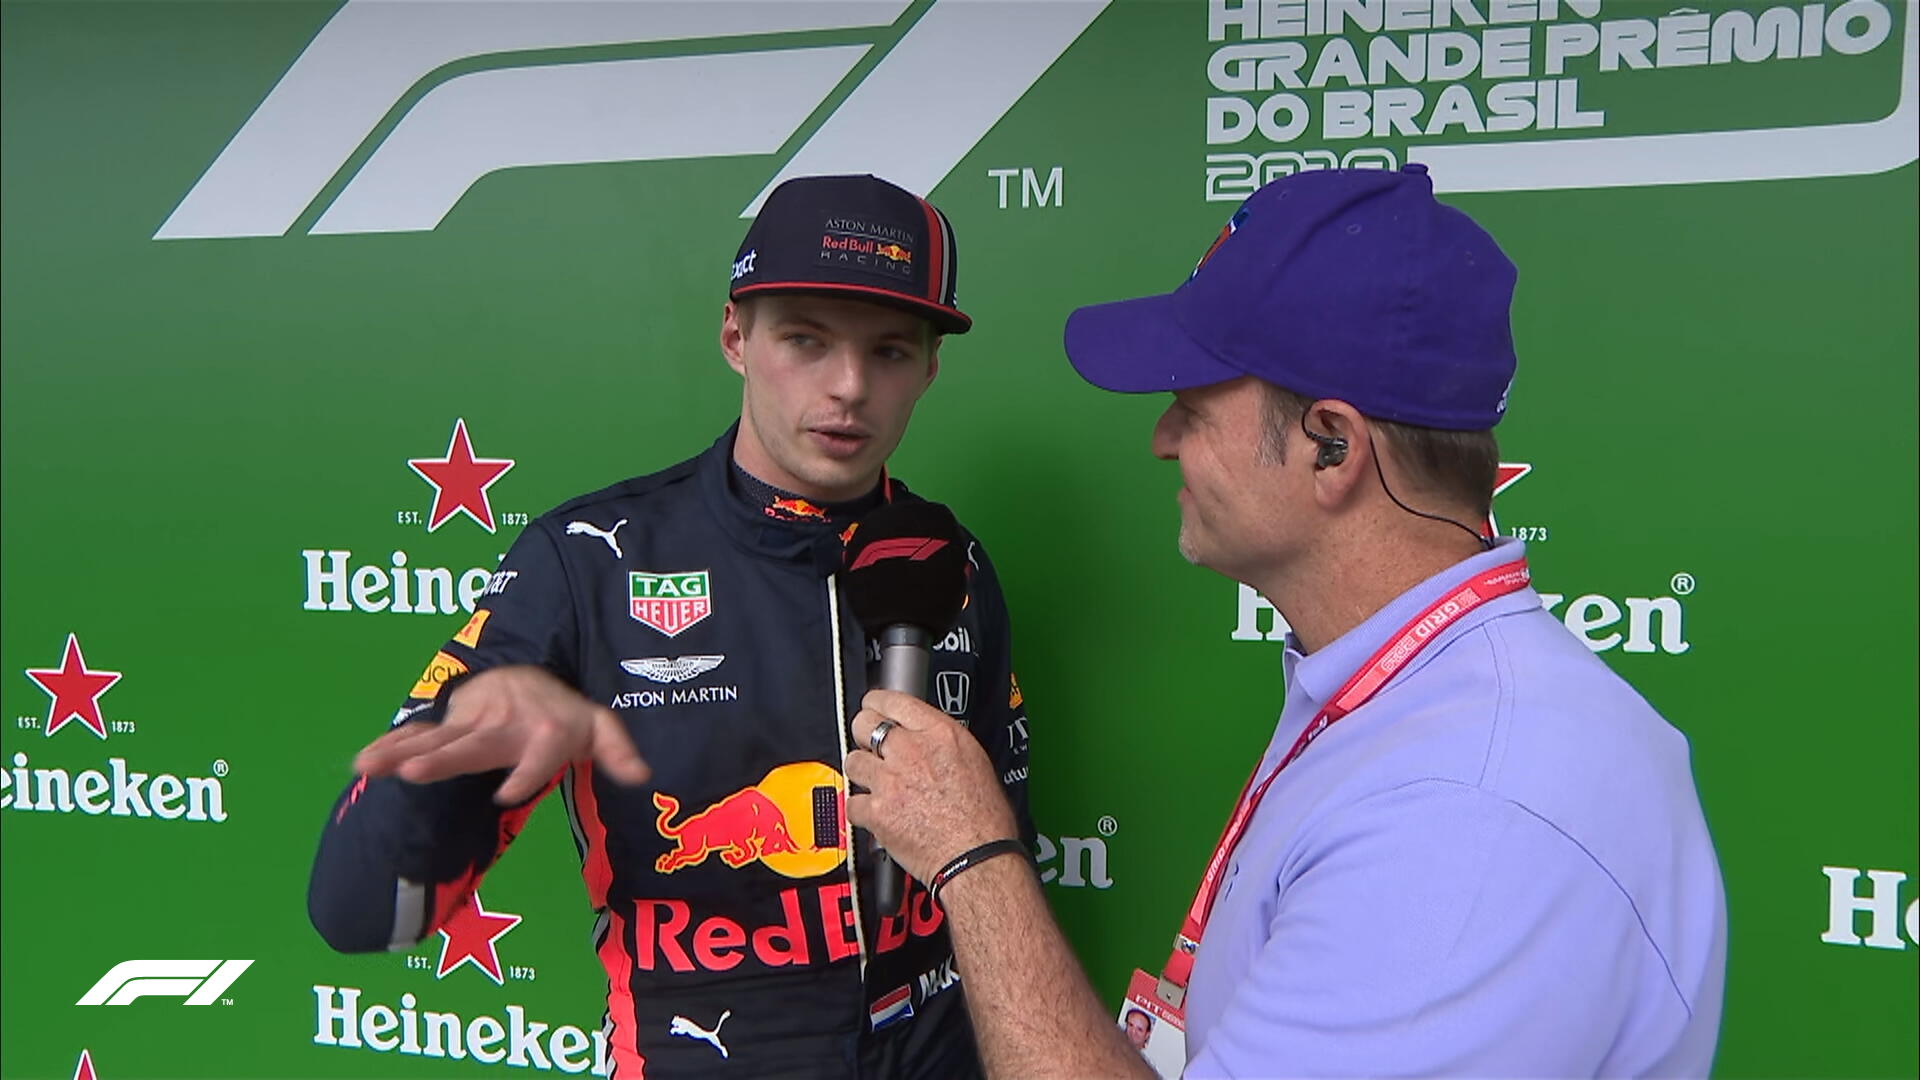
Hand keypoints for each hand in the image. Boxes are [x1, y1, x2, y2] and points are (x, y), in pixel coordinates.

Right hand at [353, 665, 649, 803]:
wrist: (525, 672)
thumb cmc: (561, 711)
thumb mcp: (596, 725)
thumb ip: (616, 750)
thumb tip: (643, 776)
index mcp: (542, 730)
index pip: (536, 753)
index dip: (524, 773)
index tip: (506, 794)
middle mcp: (502, 726)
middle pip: (473, 746)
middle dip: (444, 759)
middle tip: (414, 773)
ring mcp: (470, 723)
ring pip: (436, 739)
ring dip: (403, 753)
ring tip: (373, 767)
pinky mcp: (447, 723)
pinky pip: (415, 734)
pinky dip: (389, 746)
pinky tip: (363, 761)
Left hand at [846, 688, 1019, 882]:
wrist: (977, 857)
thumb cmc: (985, 818)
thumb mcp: (974, 760)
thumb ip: (941, 743)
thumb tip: (923, 739)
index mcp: (940, 733)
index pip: (892, 700)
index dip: (876, 703)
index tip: (872, 707)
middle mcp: (912, 750)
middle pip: (863, 724)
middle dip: (863, 734)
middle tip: (869, 746)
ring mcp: (891, 781)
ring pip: (852, 761)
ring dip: (861, 772)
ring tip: (874, 783)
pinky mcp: (877, 812)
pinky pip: (852, 802)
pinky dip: (860, 810)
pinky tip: (875, 814)